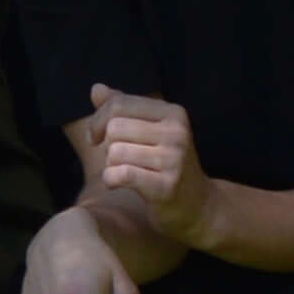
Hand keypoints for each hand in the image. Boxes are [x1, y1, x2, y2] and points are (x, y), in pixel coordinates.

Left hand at [84, 86, 213, 250]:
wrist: (197, 205)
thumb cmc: (166, 164)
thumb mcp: (149, 131)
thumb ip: (122, 108)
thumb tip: (96, 89)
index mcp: (173, 113)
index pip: (119, 104)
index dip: (98, 121)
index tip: (97, 137)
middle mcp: (177, 132)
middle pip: (115, 128)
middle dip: (106, 146)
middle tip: (113, 159)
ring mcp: (174, 159)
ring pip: (115, 152)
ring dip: (109, 165)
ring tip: (121, 172)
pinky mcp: (166, 186)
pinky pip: (121, 174)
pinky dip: (111, 180)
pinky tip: (116, 184)